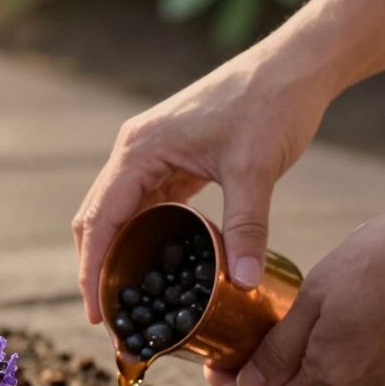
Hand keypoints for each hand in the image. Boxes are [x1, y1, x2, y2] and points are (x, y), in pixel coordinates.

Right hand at [72, 49, 329, 323]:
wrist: (293, 66)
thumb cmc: (270, 106)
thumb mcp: (255, 170)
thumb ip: (247, 228)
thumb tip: (245, 283)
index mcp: (138, 151)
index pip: (99, 220)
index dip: (92, 269)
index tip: (95, 314)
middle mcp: (133, 152)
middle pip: (97, 219)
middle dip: (97, 269)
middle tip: (109, 320)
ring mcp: (150, 155)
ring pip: (119, 214)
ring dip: (117, 255)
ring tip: (127, 301)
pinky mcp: (171, 159)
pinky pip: (145, 206)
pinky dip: (143, 237)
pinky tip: (154, 267)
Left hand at [206, 196, 384, 385]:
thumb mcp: (316, 296)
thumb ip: (281, 347)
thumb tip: (250, 384)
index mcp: (335, 375)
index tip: (213, 370)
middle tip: (240, 354)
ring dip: (304, 380)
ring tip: (281, 343)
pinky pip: (366, 381)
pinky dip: (338, 369)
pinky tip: (329, 334)